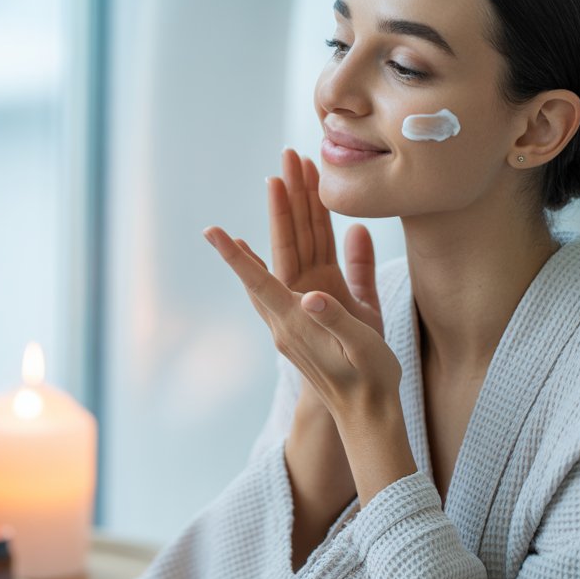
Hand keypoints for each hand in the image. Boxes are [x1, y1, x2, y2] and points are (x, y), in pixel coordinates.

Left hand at [203, 155, 401, 430]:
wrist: (367, 414)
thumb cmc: (368, 382)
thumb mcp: (361, 347)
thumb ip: (338, 317)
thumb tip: (316, 292)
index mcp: (298, 319)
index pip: (261, 278)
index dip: (237, 254)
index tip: (211, 231)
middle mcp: (293, 309)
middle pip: (283, 248)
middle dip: (282, 204)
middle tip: (281, 164)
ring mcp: (304, 305)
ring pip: (297, 248)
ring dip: (295, 211)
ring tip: (292, 174)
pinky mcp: (319, 306)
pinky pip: (309, 261)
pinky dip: (302, 236)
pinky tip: (296, 220)